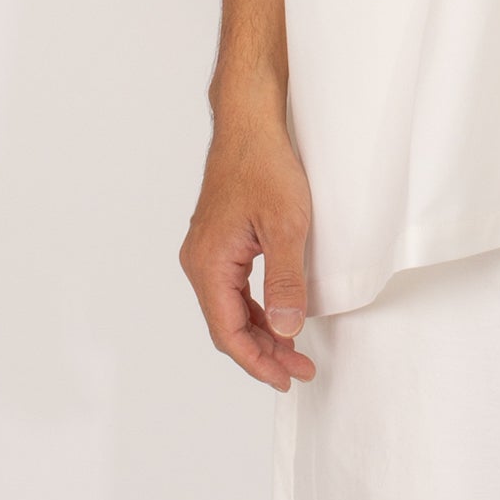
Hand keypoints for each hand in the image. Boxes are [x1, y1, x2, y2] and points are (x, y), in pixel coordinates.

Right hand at [179, 114, 315, 389]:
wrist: (251, 121)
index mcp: (208, 264)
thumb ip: (286, 282)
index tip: (287, 377)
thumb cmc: (265, 164)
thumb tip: (288, 331)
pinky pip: (235, 288)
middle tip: (299, 370)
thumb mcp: (286, 226)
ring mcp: (208, 251)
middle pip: (227, 325)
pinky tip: (281, 314)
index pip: (228, 332)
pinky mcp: (221, 241)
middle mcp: (200, 261)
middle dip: (263, 352)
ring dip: (262, 331)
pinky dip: (257, 308)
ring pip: (231, 308)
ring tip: (294, 352)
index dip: (258, 361)